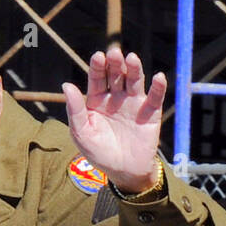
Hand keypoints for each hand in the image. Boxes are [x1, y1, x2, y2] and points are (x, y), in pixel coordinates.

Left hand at [62, 49, 165, 194]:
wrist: (124, 172)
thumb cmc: (99, 153)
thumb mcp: (82, 134)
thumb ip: (75, 111)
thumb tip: (66, 85)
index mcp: (97, 100)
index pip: (97, 78)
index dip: (98, 67)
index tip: (98, 57)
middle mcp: (116, 97)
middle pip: (116, 75)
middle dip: (115, 63)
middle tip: (114, 53)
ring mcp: (134, 103)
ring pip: (135, 81)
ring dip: (134, 69)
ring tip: (132, 58)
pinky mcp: (150, 112)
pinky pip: (155, 97)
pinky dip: (158, 87)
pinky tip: (158, 77)